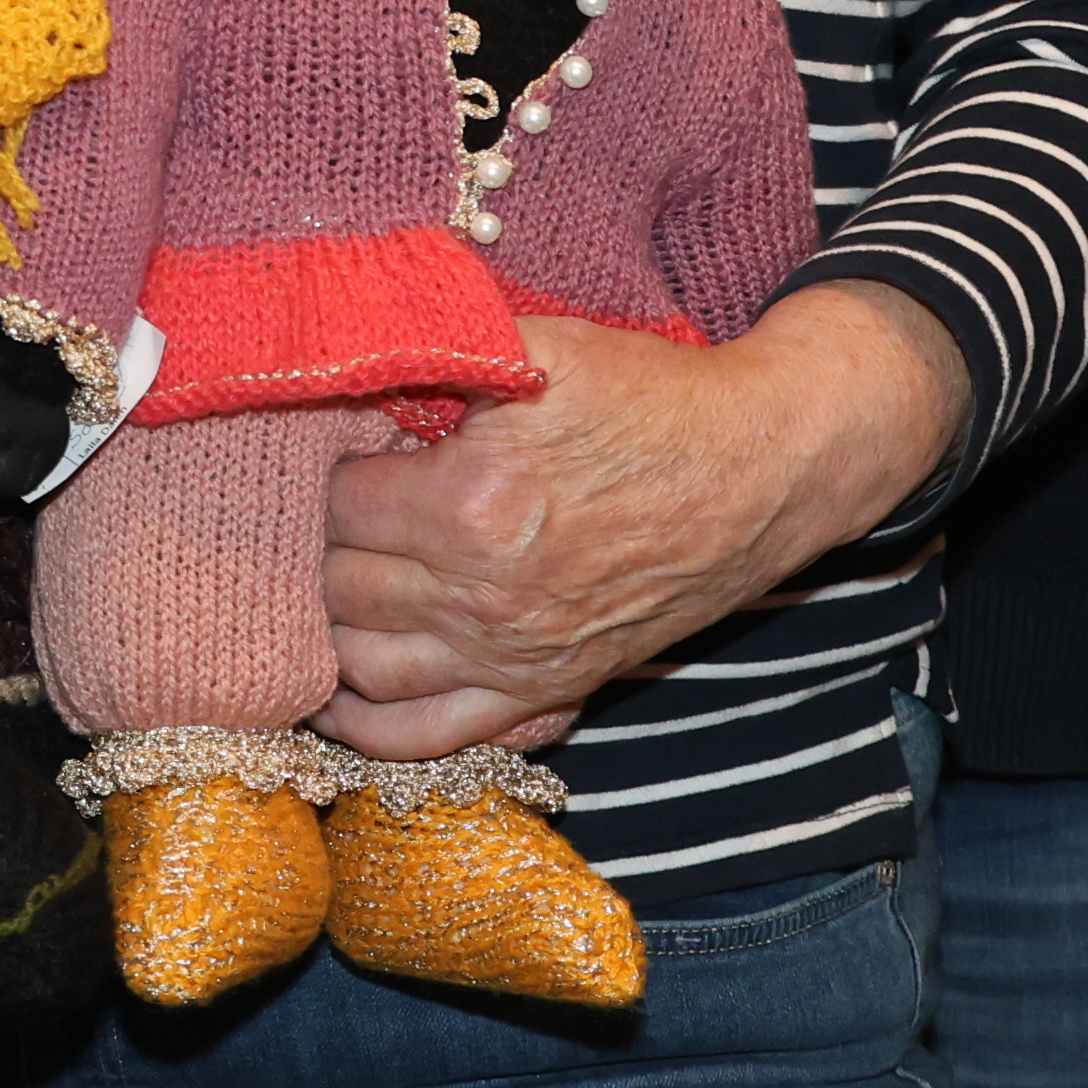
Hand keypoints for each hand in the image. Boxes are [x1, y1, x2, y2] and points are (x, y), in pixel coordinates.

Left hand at [315, 288, 967, 753]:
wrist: (761, 467)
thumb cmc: (651, 399)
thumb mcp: (539, 349)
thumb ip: (435, 350)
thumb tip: (342, 361)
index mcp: (474, 507)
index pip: (340, 508)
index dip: (332, 473)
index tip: (350, 452)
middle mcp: (487, 598)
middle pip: (343, 588)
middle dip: (325, 546)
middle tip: (336, 514)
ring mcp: (517, 657)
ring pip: (365, 667)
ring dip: (331, 629)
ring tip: (325, 589)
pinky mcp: (550, 690)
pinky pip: (429, 738)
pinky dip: (370, 726)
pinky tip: (339, 695)